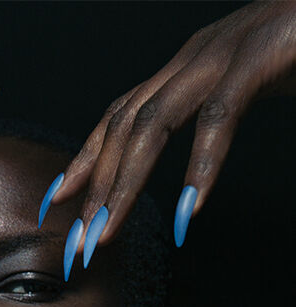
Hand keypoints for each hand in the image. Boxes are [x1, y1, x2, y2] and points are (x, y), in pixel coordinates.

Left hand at [37, 1, 295, 274]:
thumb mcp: (247, 85)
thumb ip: (214, 117)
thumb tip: (191, 171)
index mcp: (186, 67)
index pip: (120, 115)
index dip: (84, 159)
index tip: (56, 202)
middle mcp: (193, 57)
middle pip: (125, 125)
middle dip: (95, 188)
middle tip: (79, 242)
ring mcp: (223, 53)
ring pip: (155, 121)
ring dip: (125, 183)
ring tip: (107, 233)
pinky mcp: (260, 56)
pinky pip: (220, 115)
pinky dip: (201, 165)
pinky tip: (188, 211)